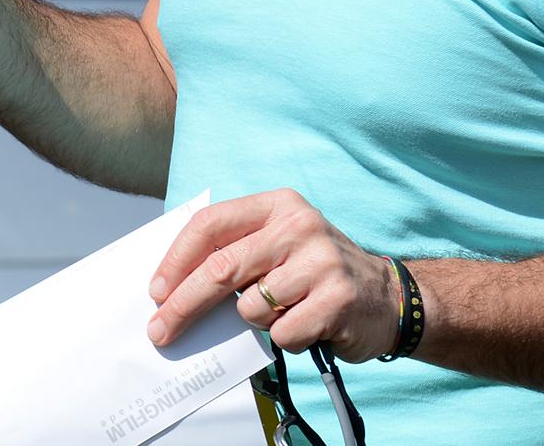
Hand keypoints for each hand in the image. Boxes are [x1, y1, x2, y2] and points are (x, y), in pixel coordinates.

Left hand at [145, 190, 397, 361]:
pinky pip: (283, 333)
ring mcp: (321, 261)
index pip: (211, 224)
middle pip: (220, 269)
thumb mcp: (278, 244)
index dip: (176, 259)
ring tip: (286, 311)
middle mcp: (299, 225)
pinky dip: (287, 338)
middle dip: (183, 304)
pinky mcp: (337, 299)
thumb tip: (171, 286)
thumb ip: (234, 251)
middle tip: (159, 331)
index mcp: (277, 204)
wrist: (387, 298)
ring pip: (250, 308)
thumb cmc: (314, 273)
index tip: (156, 291)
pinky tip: (309, 325)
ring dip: (256, 322)